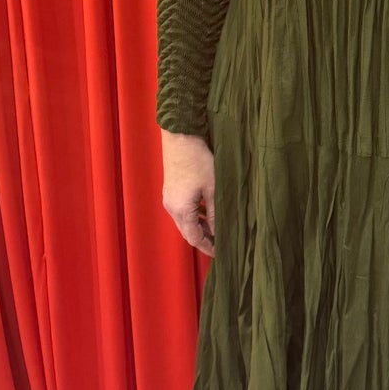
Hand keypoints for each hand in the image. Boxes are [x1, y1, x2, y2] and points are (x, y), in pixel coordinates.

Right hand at [161, 129, 216, 255]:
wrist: (180, 136)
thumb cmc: (198, 160)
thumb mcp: (213, 188)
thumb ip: (215, 213)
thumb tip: (219, 231)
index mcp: (181, 210)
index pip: (194, 238)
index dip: (207, 247)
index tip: (219, 253)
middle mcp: (171, 207)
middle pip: (187, 232)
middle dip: (203, 239)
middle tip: (219, 244)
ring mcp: (169, 198)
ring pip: (184, 221)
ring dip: (199, 227)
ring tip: (216, 229)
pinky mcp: (170, 190)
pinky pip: (181, 211)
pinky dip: (193, 216)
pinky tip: (206, 212)